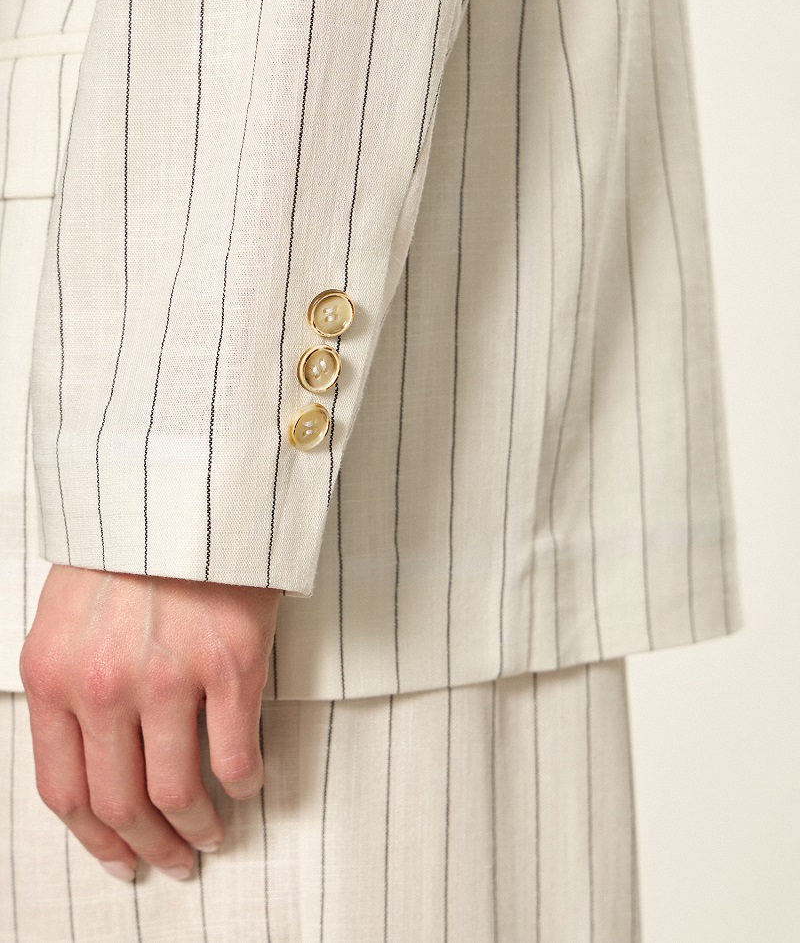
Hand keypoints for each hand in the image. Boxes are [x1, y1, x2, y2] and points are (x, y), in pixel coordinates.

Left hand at [19, 564, 279, 881]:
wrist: (185, 482)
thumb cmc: (131, 543)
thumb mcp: (69, 613)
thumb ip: (71, 682)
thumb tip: (94, 753)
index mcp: (55, 674)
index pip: (64, 789)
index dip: (93, 839)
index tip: (119, 856)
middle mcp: (104, 685)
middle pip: (121, 803)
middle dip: (147, 847)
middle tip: (172, 859)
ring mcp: (169, 676)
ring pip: (178, 793)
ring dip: (198, 828)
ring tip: (212, 832)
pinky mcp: (231, 662)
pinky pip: (236, 754)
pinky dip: (244, 782)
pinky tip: (248, 782)